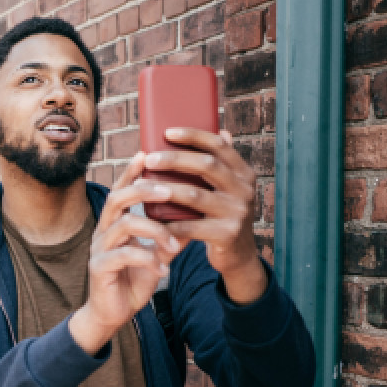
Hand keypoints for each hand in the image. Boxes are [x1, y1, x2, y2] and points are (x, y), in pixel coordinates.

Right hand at [68, 153, 184, 354]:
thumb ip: (172, 231)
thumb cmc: (134, 277)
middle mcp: (104, 229)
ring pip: (122, 225)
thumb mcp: (158, 251)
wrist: (114, 311)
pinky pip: (123, 256)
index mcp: (115, 221)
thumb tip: (197, 211)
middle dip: (143, 190)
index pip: (123, 188)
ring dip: (152, 228)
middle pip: (117, 198)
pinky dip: (147, 260)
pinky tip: (163, 269)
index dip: (132, 170)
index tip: (148, 152)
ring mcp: (100, 248)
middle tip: (167, 189)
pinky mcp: (100, 268)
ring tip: (172, 239)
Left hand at [138, 128, 267, 303]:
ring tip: (141, 185)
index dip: (194, 135)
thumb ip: (221, 165)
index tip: (167, 132)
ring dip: (164, 189)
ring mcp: (237, 213)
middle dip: (175, 160)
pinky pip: (190, 226)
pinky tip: (150, 218)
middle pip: (207, 166)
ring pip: (195, 195)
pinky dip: (168, 222)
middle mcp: (244, 190)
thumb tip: (220, 130)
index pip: (220, 145)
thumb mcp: (227, 189)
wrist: (238, 256)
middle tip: (150, 159)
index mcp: (243, 173)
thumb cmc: (222, 216)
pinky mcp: (227, 235)